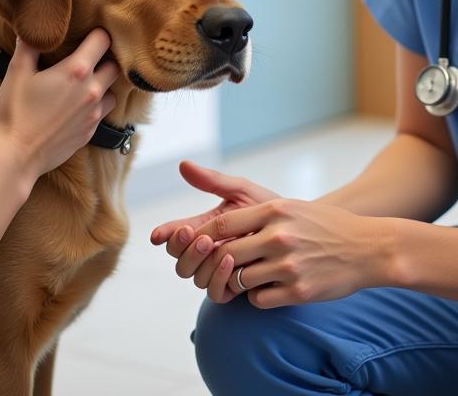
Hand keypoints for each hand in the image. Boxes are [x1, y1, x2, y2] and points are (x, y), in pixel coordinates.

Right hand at [0, 28, 120, 189]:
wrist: (15, 157)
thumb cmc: (14, 113)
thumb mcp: (17, 72)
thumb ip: (28, 46)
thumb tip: (31, 30)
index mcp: (76, 71)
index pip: (103, 40)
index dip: (97, 33)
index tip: (89, 33)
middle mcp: (91, 90)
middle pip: (115, 66)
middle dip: (105, 59)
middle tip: (89, 58)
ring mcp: (93, 114)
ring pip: (112, 92)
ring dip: (102, 85)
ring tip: (85, 84)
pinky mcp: (90, 132)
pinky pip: (102, 113)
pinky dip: (95, 106)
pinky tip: (77, 107)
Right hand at [150, 163, 277, 294]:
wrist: (299, 234)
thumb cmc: (271, 209)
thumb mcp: (242, 191)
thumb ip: (213, 181)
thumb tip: (182, 164)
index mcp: (205, 228)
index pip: (176, 235)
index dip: (165, 234)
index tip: (158, 234)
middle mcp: (207, 253)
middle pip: (179, 259)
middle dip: (183, 248)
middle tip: (195, 234)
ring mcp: (218, 272)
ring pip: (194, 276)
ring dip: (200, 261)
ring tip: (214, 244)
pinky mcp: (234, 289)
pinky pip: (215, 293)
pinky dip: (218, 278)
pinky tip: (230, 260)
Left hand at [189, 198, 384, 307]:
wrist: (367, 248)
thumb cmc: (325, 225)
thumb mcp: (292, 207)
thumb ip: (258, 214)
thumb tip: (219, 227)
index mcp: (275, 211)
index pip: (223, 224)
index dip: (204, 236)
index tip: (197, 243)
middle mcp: (279, 237)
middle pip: (226, 254)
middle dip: (216, 262)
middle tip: (216, 265)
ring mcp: (289, 266)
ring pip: (239, 280)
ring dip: (236, 280)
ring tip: (244, 275)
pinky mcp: (298, 291)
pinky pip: (258, 299)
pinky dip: (256, 295)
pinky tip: (267, 286)